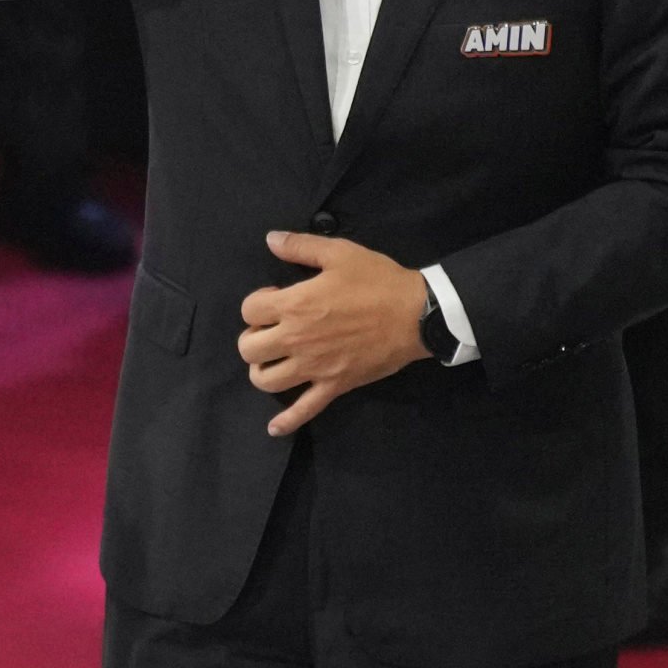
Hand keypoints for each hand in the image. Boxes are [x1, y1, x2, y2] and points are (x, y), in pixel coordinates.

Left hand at [236, 231, 430, 435]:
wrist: (418, 314)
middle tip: (272, 329)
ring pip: (265, 380)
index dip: (257, 302)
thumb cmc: (378, 281)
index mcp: (294, 305)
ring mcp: (314, 367)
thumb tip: (271, 239)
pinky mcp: (334, 385)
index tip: (275, 298)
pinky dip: (287, 421)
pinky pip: (305, 409)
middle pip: (249, 348)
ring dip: (263, 370)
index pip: (249, 310)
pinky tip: (275, 427)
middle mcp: (296, 339)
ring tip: (275, 359)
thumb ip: (300, 246)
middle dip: (253, 337)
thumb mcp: (340, 253)